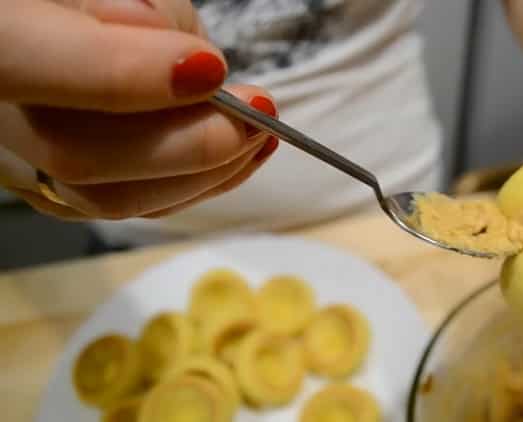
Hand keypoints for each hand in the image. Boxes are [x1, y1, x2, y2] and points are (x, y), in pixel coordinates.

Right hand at [0, 0, 277, 219]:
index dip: (121, 74)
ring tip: (261, 132)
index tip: (209, 69)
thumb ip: (141, 9)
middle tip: (259, 110)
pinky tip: (244, 154)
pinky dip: (198, 185)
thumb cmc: (98, 3)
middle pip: (76, 154)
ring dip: (204, 173)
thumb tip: (190, 68)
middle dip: (189, 142)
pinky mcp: (62, 190)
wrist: (72, 34)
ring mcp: (23, 162)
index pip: (25, 62)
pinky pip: (132, 204)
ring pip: (107, 197)